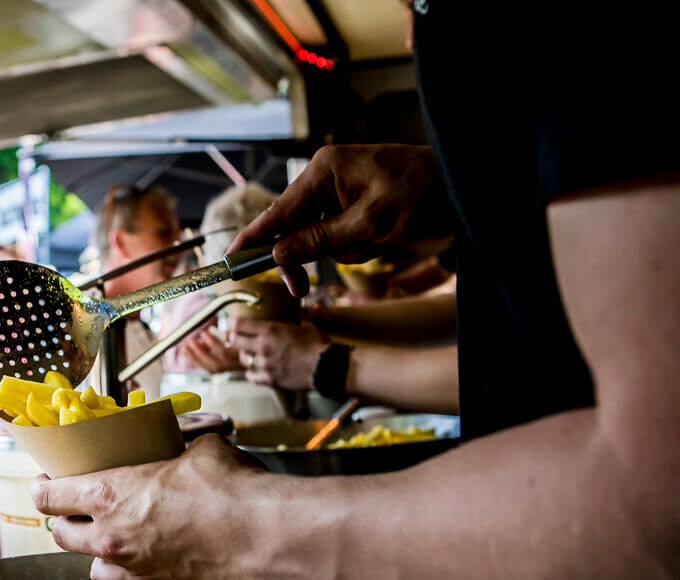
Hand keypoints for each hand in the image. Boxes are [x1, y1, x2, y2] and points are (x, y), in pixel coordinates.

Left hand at [31, 435, 267, 579]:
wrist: (263, 535)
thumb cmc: (230, 489)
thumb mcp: (200, 449)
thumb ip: (181, 448)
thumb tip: (188, 442)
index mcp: (110, 494)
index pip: (49, 496)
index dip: (44, 487)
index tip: (48, 482)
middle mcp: (112, 537)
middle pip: (63, 536)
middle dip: (67, 522)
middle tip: (82, 511)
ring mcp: (135, 572)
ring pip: (95, 573)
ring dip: (100, 558)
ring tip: (118, 544)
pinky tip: (149, 576)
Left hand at [178, 328, 241, 373]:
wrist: (254, 353)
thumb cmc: (245, 337)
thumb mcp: (239, 332)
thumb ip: (226, 333)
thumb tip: (208, 334)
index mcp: (242, 354)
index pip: (224, 352)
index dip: (212, 343)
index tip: (203, 333)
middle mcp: (236, 365)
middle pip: (215, 363)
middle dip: (200, 353)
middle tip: (190, 343)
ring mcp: (230, 369)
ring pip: (210, 369)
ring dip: (195, 358)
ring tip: (185, 348)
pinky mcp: (223, 371)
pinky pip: (208, 369)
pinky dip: (197, 361)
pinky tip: (189, 353)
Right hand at [227, 145, 452, 295]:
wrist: (468, 190)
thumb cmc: (423, 194)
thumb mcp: (370, 223)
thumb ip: (320, 240)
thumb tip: (278, 254)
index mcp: (324, 171)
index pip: (277, 211)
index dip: (252, 239)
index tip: (229, 261)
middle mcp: (327, 179)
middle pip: (292, 228)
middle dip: (304, 256)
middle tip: (300, 289)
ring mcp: (343, 193)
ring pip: (317, 238)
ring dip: (340, 252)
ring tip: (375, 243)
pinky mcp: (358, 207)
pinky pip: (339, 238)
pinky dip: (355, 248)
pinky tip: (380, 241)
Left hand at [229, 317, 328, 390]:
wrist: (327, 367)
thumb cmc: (319, 345)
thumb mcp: (304, 325)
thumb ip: (291, 321)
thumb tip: (294, 313)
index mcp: (270, 330)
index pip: (238, 324)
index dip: (231, 323)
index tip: (231, 324)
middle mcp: (264, 346)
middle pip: (234, 342)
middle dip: (234, 339)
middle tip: (237, 339)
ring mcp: (265, 364)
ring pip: (243, 359)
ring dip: (247, 356)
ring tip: (254, 354)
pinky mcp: (269, 379)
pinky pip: (251, 376)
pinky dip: (252, 372)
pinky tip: (259, 369)